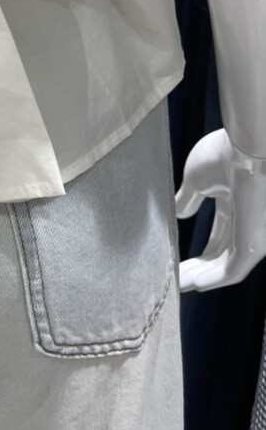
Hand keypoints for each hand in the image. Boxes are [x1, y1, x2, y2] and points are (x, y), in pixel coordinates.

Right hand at [175, 128, 265, 292]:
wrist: (248, 145)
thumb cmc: (223, 153)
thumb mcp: (196, 178)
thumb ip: (188, 198)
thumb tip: (178, 214)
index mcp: (236, 202)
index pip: (218, 236)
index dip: (199, 249)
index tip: (176, 261)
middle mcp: (247, 221)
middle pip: (220, 254)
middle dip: (197, 268)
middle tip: (174, 279)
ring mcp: (252, 235)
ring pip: (224, 266)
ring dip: (200, 277)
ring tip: (178, 284)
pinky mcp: (254, 245)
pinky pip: (232, 271)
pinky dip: (212, 279)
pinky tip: (193, 284)